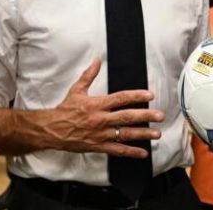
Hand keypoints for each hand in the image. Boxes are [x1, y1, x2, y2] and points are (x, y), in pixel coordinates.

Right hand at [45, 58, 163, 157]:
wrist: (52, 130)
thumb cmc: (65, 109)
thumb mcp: (76, 90)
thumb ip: (89, 75)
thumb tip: (97, 60)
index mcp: (96, 104)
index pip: (120, 98)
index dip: (136, 96)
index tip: (150, 95)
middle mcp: (100, 119)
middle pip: (127, 117)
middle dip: (145, 116)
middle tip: (160, 116)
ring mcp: (100, 134)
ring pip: (125, 134)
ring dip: (143, 134)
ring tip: (157, 134)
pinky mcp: (98, 146)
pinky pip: (117, 150)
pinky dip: (131, 152)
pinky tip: (143, 153)